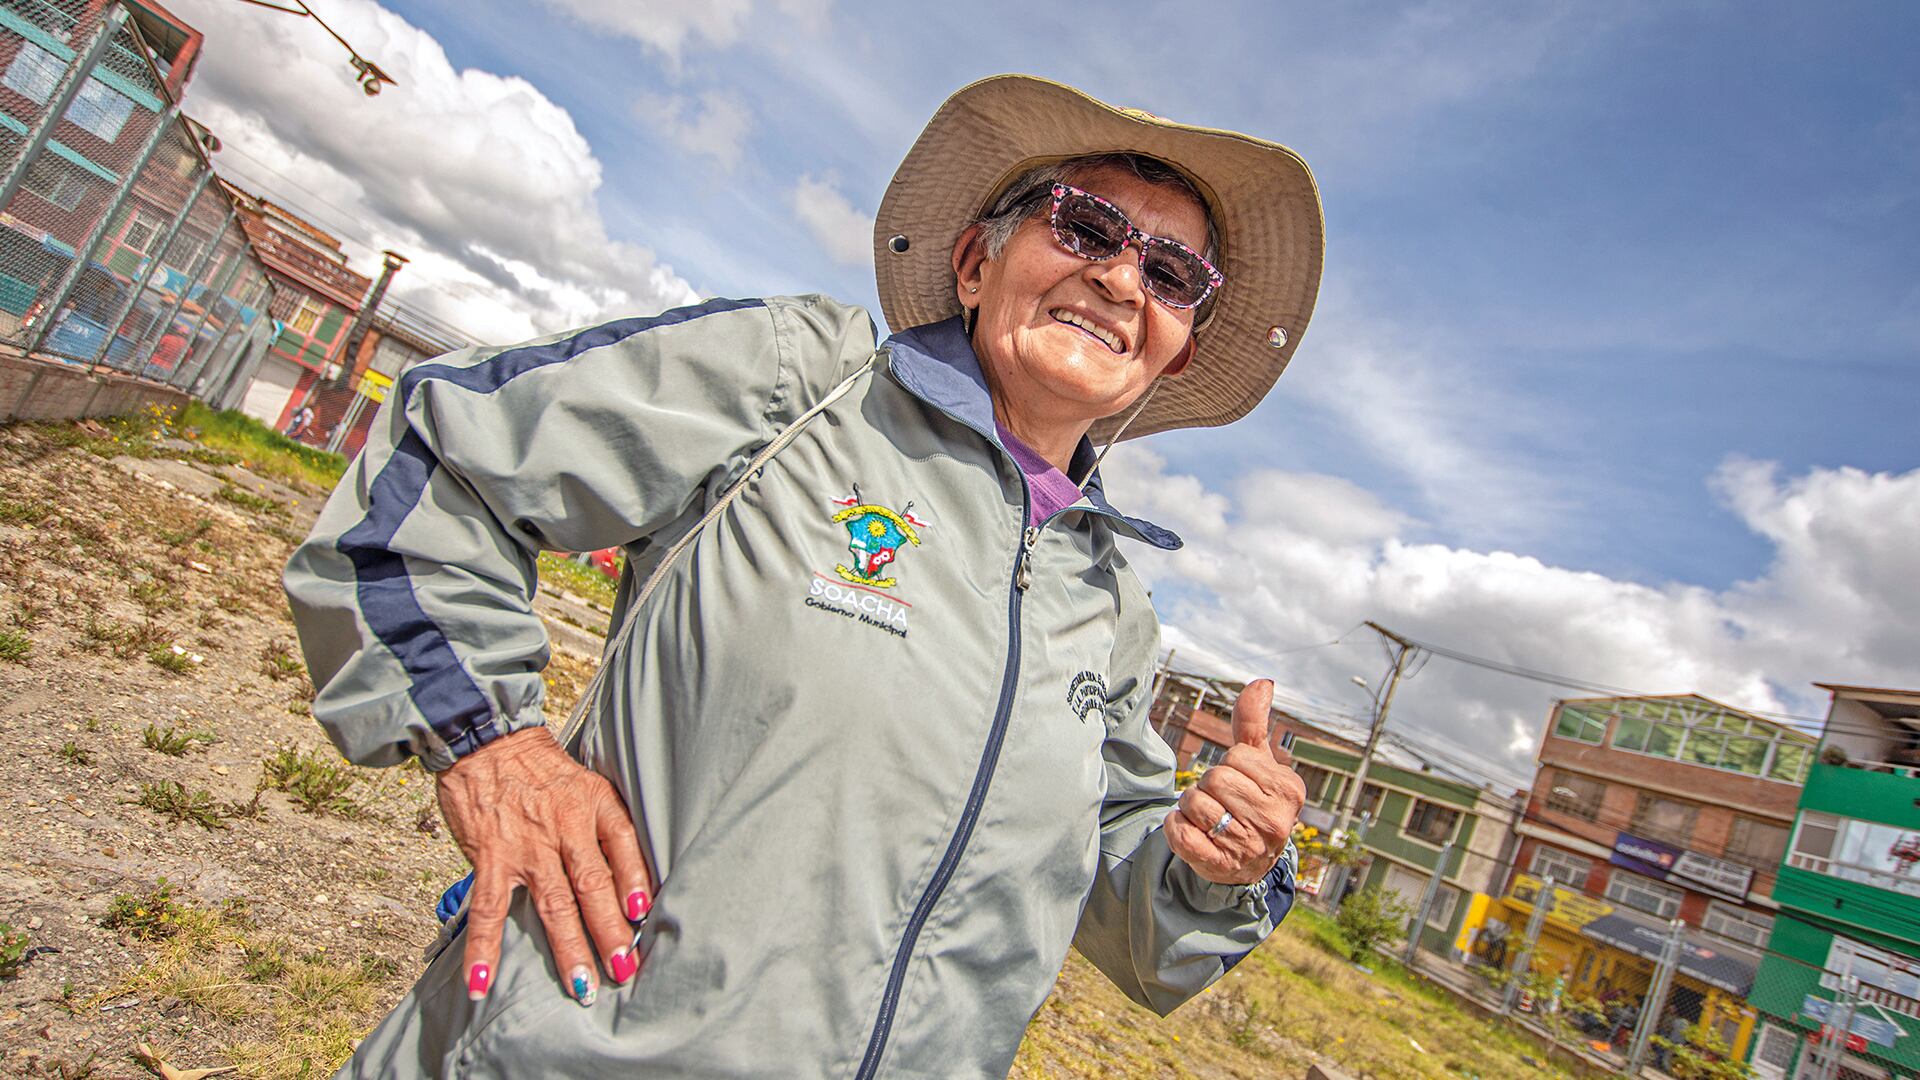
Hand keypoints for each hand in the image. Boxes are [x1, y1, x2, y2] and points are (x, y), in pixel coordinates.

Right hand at [436, 727, 652, 1005]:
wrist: (485, 740)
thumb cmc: (539, 767)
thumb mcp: (584, 782)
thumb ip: (601, 824)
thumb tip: (625, 877)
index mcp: (593, 804)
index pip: (623, 844)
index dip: (635, 879)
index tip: (643, 913)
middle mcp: (564, 827)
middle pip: (593, 886)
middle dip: (611, 932)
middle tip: (625, 970)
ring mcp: (527, 846)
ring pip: (553, 905)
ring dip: (568, 949)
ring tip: (582, 988)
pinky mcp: (490, 856)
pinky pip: (487, 910)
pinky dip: (483, 949)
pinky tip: (482, 983)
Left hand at [1165, 679, 1306, 885]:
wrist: (1250, 861)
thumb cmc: (1253, 800)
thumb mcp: (1259, 762)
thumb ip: (1255, 723)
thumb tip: (1262, 683)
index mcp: (1288, 790)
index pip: (1236, 757)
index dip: (1229, 766)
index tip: (1240, 785)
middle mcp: (1274, 820)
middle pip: (1215, 778)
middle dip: (1208, 785)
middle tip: (1222, 802)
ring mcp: (1248, 846)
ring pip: (1195, 803)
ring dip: (1190, 807)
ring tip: (1209, 819)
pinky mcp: (1219, 866)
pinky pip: (1181, 834)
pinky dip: (1175, 828)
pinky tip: (1190, 831)